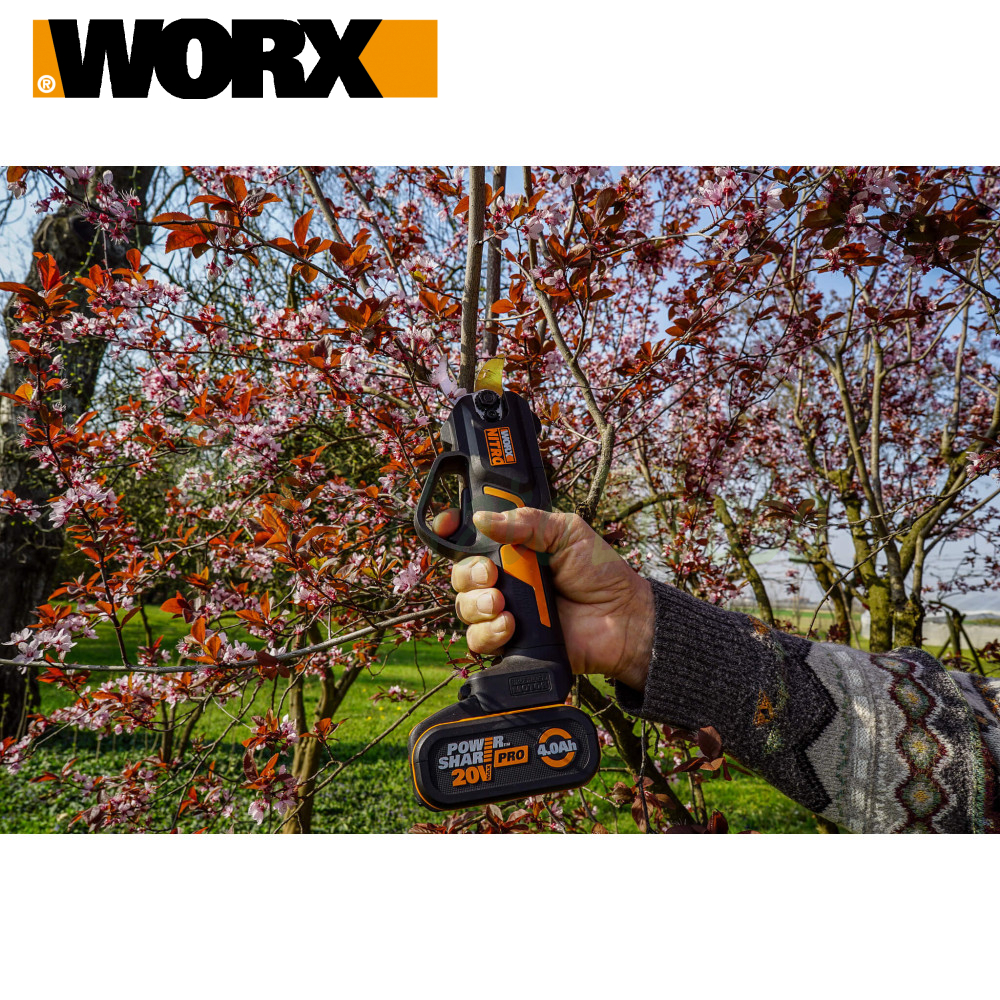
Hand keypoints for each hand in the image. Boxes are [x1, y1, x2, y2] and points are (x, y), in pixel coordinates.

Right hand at [431, 507, 652, 691]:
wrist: (622, 619)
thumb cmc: (600, 572)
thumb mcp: (567, 532)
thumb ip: (527, 521)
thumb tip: (482, 519)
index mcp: (513, 549)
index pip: (469, 539)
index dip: (451, 532)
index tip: (448, 527)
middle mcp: (504, 579)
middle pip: (460, 575)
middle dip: (469, 574)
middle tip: (492, 576)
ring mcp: (505, 611)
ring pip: (464, 607)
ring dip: (477, 605)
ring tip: (502, 605)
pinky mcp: (509, 642)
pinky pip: (478, 640)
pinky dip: (488, 633)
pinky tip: (511, 626)